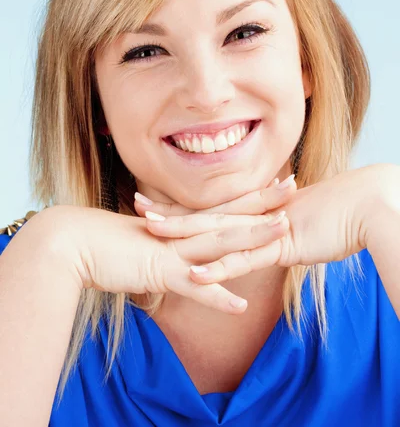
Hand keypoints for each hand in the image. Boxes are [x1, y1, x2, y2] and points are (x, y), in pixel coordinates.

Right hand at [50, 203, 289, 314]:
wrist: (75, 243)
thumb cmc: (108, 243)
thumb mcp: (147, 242)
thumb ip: (170, 245)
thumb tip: (184, 253)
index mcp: (183, 226)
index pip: (224, 206)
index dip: (252, 195)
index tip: (277, 180)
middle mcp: (184, 234)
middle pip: (231, 215)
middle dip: (264, 202)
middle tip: (295, 184)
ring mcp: (175, 252)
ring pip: (221, 243)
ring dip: (253, 237)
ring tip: (283, 230)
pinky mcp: (160, 272)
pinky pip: (194, 288)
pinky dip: (217, 296)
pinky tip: (240, 305)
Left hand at [137, 167, 380, 286]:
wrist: (363, 206)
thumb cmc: (337, 215)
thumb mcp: (301, 224)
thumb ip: (280, 231)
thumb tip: (272, 233)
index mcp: (257, 211)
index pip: (213, 209)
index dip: (185, 206)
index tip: (159, 202)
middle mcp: (254, 217)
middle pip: (204, 215)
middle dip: (170, 212)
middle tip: (137, 205)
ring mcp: (264, 231)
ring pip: (215, 233)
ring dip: (183, 233)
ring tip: (151, 231)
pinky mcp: (279, 247)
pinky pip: (243, 261)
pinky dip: (217, 267)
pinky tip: (193, 273)